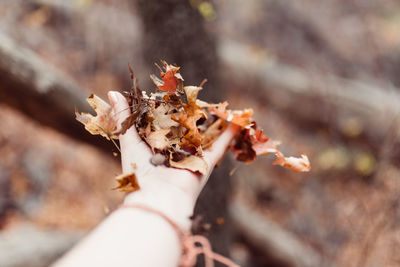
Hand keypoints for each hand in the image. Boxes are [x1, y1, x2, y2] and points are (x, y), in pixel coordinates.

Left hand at [108, 91, 237, 227]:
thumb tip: (113, 91)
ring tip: (220, 106)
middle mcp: (175, 152)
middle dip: (192, 114)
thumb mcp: (128, 138)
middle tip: (196, 96)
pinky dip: (229, 135)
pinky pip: (220, 146)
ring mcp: (192, 157)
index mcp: (156, 146)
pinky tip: (238, 121)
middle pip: (186, 128)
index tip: (171, 93)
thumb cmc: (139, 170)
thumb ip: (124, 115)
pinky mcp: (206, 163)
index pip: (163, 123)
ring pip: (205, 135)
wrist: (157, 198)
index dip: (168, 109)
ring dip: (214, 121)